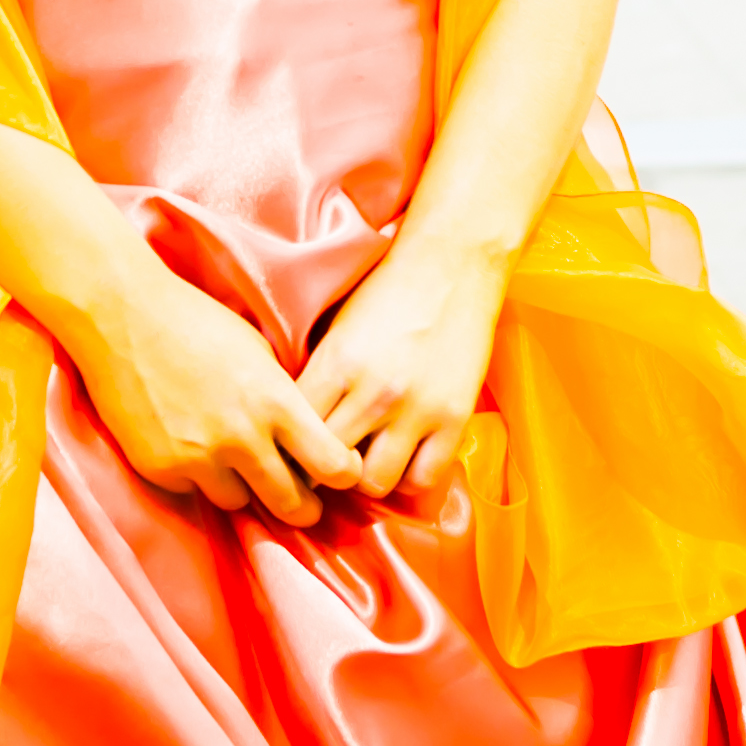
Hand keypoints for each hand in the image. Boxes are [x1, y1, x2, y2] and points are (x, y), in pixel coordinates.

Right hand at [66, 266, 362, 527]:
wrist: (123, 315)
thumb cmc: (197, 322)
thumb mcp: (259, 352)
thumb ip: (284, 399)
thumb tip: (309, 438)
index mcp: (275, 402)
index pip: (332, 465)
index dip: (341, 472)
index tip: (337, 470)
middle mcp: (242, 438)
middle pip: (293, 505)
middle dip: (302, 505)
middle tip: (301, 498)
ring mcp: (198, 458)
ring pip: (240, 504)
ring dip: (243, 488)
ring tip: (234, 459)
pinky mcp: (161, 469)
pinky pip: (194, 491)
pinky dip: (198, 476)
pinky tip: (189, 443)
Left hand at [296, 237, 506, 500]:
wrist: (451, 263)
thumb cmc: (386, 291)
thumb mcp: (337, 326)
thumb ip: (318, 376)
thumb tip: (291, 425)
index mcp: (336, 363)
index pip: (297, 431)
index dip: (292, 446)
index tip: (294, 450)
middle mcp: (373, 392)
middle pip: (330, 463)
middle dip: (323, 468)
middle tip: (327, 464)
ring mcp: (415, 409)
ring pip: (373, 483)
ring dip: (366, 477)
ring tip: (367, 459)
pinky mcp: (453, 419)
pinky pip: (422, 479)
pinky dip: (408, 477)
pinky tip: (404, 458)